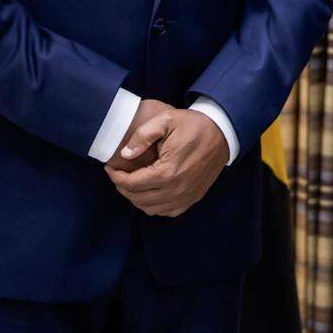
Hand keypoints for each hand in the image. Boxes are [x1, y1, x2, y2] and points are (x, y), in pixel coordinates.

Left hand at [105, 108, 228, 217]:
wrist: (222, 132)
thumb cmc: (193, 125)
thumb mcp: (166, 121)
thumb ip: (142, 136)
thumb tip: (125, 154)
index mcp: (167, 172)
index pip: (132, 184)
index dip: (116, 177)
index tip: (110, 167)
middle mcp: (176, 190)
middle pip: (138, 199)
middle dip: (123, 187)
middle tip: (118, 175)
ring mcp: (186, 197)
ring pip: (150, 209)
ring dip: (136, 198)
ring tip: (131, 183)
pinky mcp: (193, 198)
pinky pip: (167, 212)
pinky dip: (154, 206)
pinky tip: (150, 193)